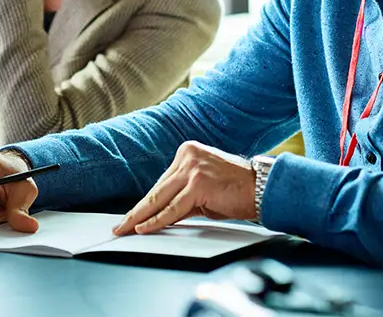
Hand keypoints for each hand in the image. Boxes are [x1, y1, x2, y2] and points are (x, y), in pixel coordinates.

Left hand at [112, 141, 256, 235]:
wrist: (263, 188)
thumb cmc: (236, 190)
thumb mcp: (203, 191)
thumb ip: (181, 198)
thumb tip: (159, 215)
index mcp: (187, 153)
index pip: (161, 183)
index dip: (145, 204)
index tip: (130, 216)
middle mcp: (187, 156)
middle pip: (156, 190)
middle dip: (136, 212)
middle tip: (119, 226)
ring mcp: (192, 168)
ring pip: (160, 199)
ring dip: (140, 218)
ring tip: (126, 229)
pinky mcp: (198, 183)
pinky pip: (173, 208)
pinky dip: (157, 220)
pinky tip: (144, 227)